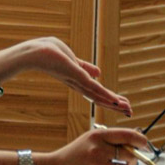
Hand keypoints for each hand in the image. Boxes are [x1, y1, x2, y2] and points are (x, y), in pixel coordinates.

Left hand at [10, 38, 130, 114]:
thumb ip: (85, 67)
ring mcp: (77, 81)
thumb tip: (99, 73)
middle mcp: (78, 84)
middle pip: (99, 97)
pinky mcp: (76, 76)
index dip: (110, 98)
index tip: (123, 104)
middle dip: (115, 105)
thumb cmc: (48, 52)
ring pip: (99, 95)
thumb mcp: (72, 59)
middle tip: (130, 112)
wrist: (34, 52)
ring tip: (127, 109)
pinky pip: (93, 87)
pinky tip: (115, 101)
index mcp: (77, 80)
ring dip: (113, 103)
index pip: (96, 92)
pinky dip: (105, 95)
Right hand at [37, 126, 152, 164]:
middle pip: (129, 154)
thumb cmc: (75, 154)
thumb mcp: (89, 139)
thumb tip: (135, 143)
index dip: (140, 140)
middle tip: (129, 160)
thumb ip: (110, 139)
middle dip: (133, 158)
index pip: (127, 135)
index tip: (145, 144)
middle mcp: (98, 151)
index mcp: (97, 136)